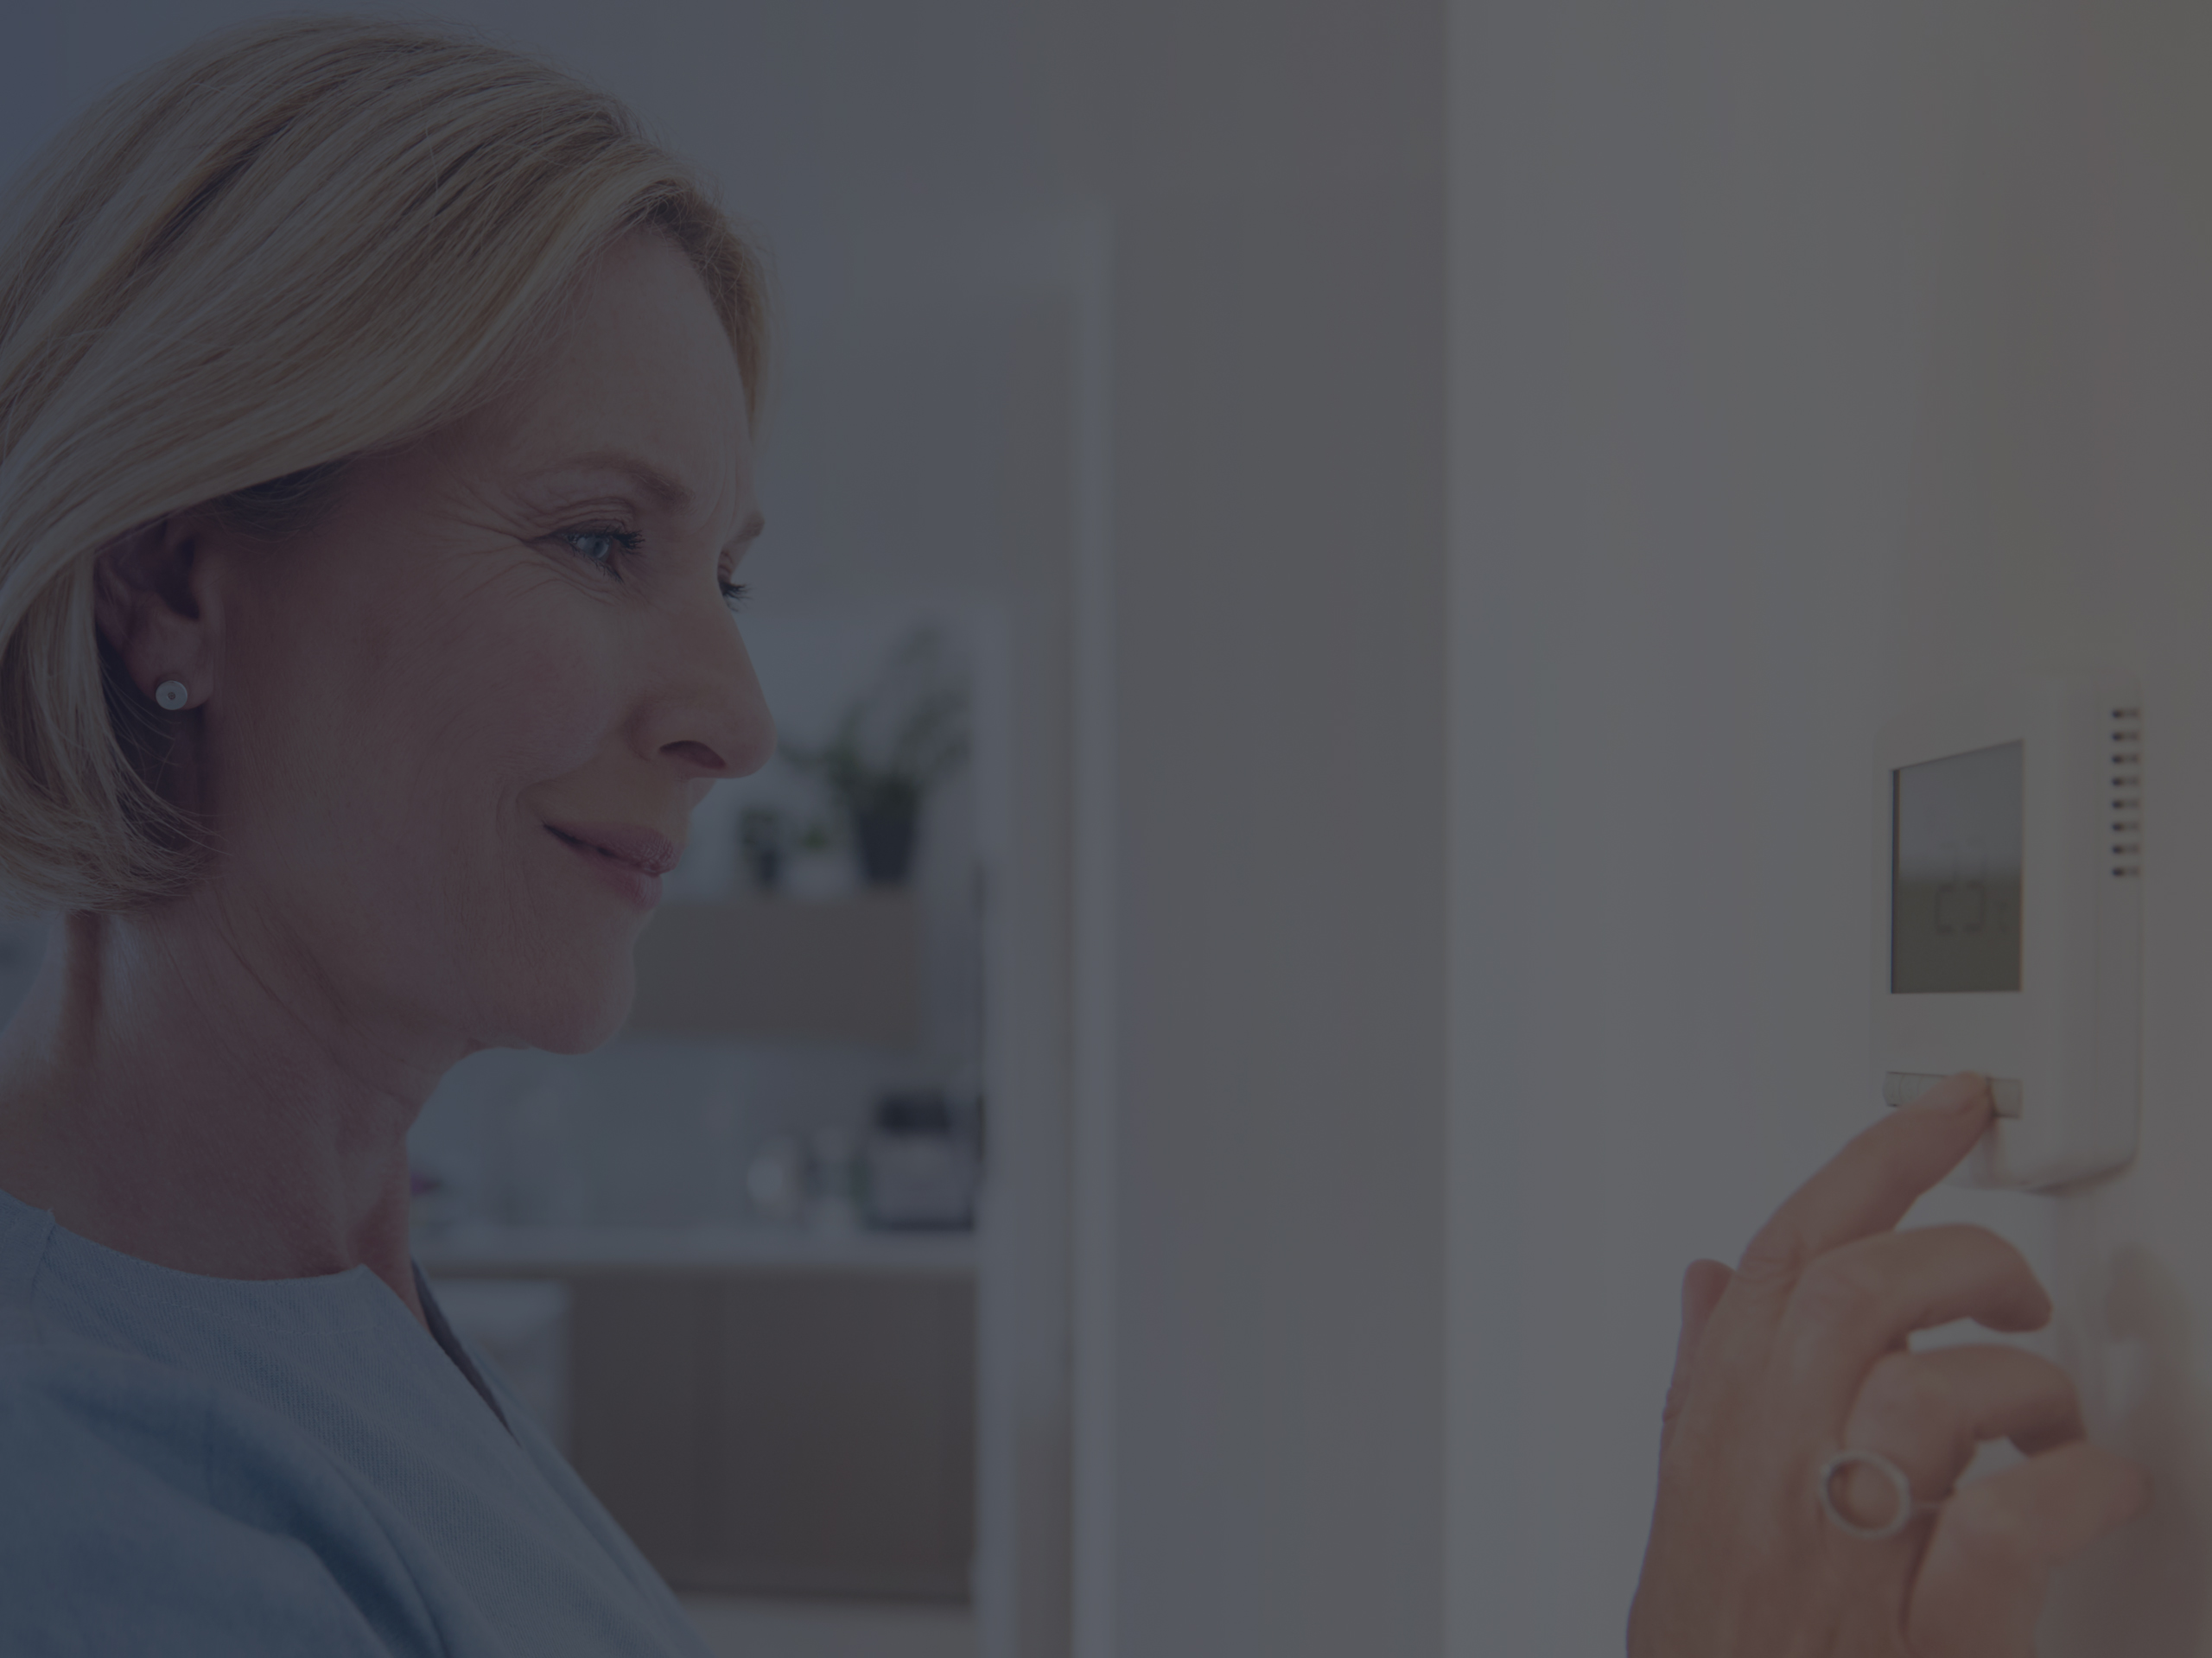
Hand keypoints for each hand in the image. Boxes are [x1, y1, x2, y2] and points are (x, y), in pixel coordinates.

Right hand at [1626, 1073, 2148, 1655]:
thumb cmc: (1713, 1642)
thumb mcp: (1685, 1498)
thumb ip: (1703, 1376)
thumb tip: (1712, 1275)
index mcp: (1720, 1429)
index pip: (1792, 1251)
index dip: (1877, 1162)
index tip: (1950, 1109)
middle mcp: (1775, 1474)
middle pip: (1860, 1298)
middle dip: (1961, 1266)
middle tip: (2014, 1293)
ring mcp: (1847, 1554)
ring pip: (1929, 1397)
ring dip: (2021, 1389)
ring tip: (2051, 1419)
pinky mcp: (1929, 1641)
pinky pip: (2007, 1531)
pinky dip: (2073, 1492)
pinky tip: (2093, 1488)